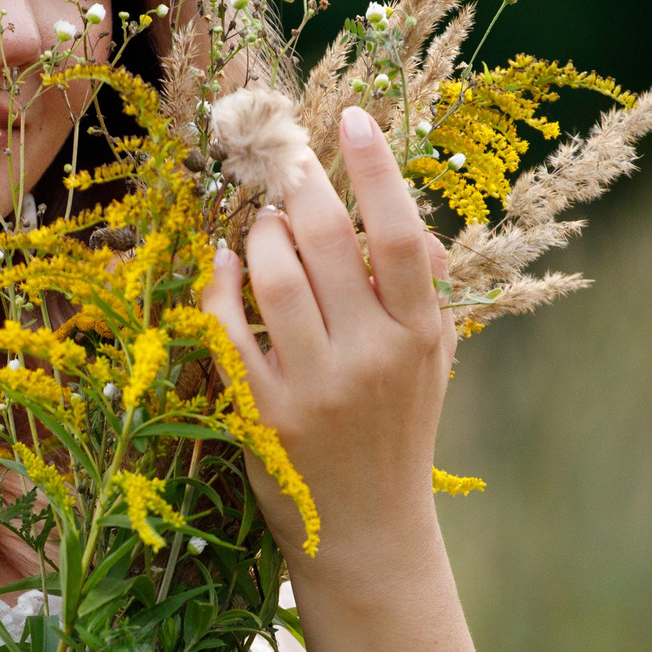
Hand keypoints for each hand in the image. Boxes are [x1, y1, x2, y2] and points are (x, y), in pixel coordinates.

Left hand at [199, 105, 455, 589]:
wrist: (369, 531)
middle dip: (302, 189)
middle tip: (289, 168)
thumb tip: (406, 220)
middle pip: (331, 242)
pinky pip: (229, 331)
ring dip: (260, 234)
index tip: (354, 120)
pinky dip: (220, 287)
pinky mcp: (264, 415)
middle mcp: (371, 359)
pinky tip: (223, 265)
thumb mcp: (430, 361)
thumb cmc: (399, 431)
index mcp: (420, 337)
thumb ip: (422, 291)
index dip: (377, 169)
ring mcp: (315, 389)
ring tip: (263, 226)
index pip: (402, 236)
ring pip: (275, 278)